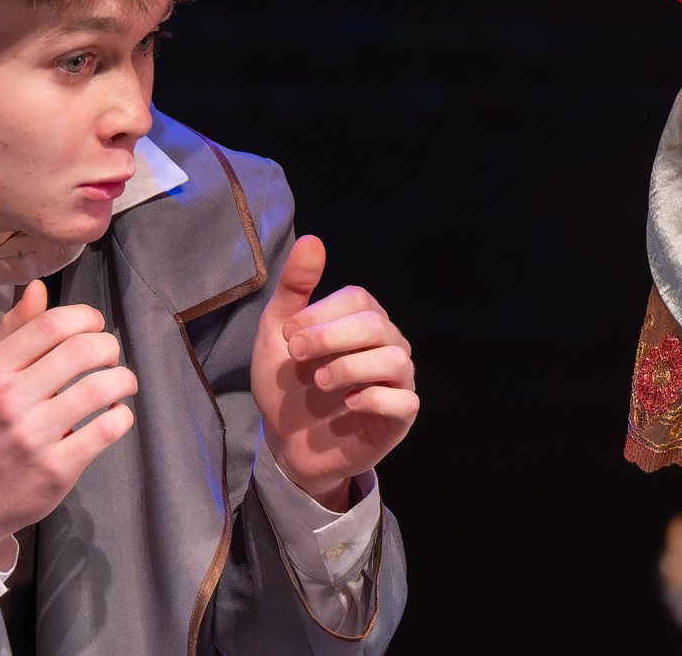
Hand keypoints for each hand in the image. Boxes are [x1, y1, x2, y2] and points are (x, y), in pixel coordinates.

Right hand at [0, 280, 137, 566]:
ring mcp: (33, 436)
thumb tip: (38, 288)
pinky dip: (122, 415)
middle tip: (111, 356)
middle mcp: (10, 400)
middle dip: (109, 346)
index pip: (52, 324)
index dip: (86, 317)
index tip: (95, 326)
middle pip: (82, 351)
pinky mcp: (56, 468)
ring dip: (123, 379)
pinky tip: (116, 414)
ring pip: (100, 388)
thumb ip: (14, 331)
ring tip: (122, 382)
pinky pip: (108, 429)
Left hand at [251, 236, 417, 510]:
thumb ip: (294, 287)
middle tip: (296, 356)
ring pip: (393, 359)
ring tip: (319, 383)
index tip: (288, 336)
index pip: (358, 299)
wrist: (287, 442)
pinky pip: (403, 401)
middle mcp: (389, 343)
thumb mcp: (278, 333)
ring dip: (348, 368)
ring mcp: (399, 380)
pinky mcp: (400, 416)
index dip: (321, 314)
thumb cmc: (287, 383)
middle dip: (329, 338)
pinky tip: (346, 405)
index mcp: (364, 318)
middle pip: (375, 325)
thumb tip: (313, 239)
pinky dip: (371, 399)